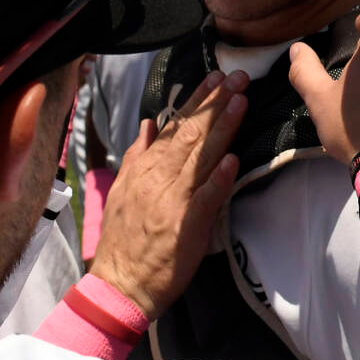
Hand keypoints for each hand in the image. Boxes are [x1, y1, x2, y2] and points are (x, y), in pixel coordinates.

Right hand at [89, 71, 247, 321]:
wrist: (119, 283)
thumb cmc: (124, 239)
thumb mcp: (123, 190)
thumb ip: (138, 154)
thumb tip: (150, 123)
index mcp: (146, 168)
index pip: (175, 125)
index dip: (198, 100)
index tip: (216, 77)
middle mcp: (159, 177)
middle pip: (191, 133)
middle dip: (216, 102)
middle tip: (239, 75)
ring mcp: (173, 199)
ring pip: (200, 156)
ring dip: (222, 127)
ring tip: (240, 100)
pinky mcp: (186, 225)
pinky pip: (205, 197)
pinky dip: (218, 177)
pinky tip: (232, 158)